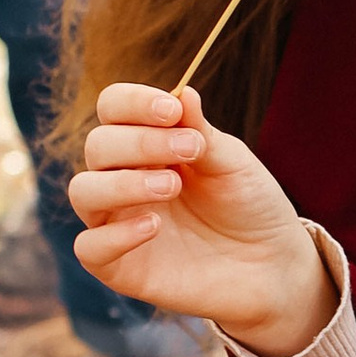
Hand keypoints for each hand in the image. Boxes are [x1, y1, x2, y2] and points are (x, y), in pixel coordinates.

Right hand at [67, 84, 336, 350]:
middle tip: (189, 150)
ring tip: (170, 186)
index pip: (113, 108)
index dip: (133, 102)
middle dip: (140, 142)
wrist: (272, 266)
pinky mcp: (119, 267)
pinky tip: (154, 226)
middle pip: (98, 146)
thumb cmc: (250, 206)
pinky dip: (114, 234)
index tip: (171, 110)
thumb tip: (183, 90)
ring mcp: (116, 222)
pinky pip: (88, 248)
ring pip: (83, 191)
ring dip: (122, 183)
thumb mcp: (232, 163)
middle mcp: (123, 178)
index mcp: (147, 144)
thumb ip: (201, 131)